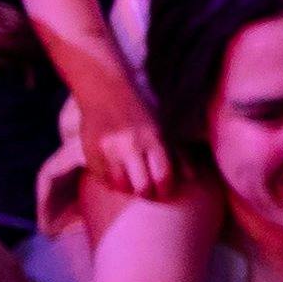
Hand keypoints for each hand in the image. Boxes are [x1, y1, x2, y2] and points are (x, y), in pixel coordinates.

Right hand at [71, 71, 175, 197]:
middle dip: (147, 193)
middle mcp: (130, 145)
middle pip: (142, 187)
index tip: (164, 191)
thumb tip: (192, 176)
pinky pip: (102, 178)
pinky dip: (110, 180)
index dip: (165, 189)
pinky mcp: (90, 151)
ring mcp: (108, 150)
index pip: (163, 176)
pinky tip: (115, 173)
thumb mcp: (162, 125)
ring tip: (130, 182)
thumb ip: (176, 152)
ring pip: (120, 186)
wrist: (104, 88)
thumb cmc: (139, 108)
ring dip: (127, 188)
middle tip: (148, 191)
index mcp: (153, 138)